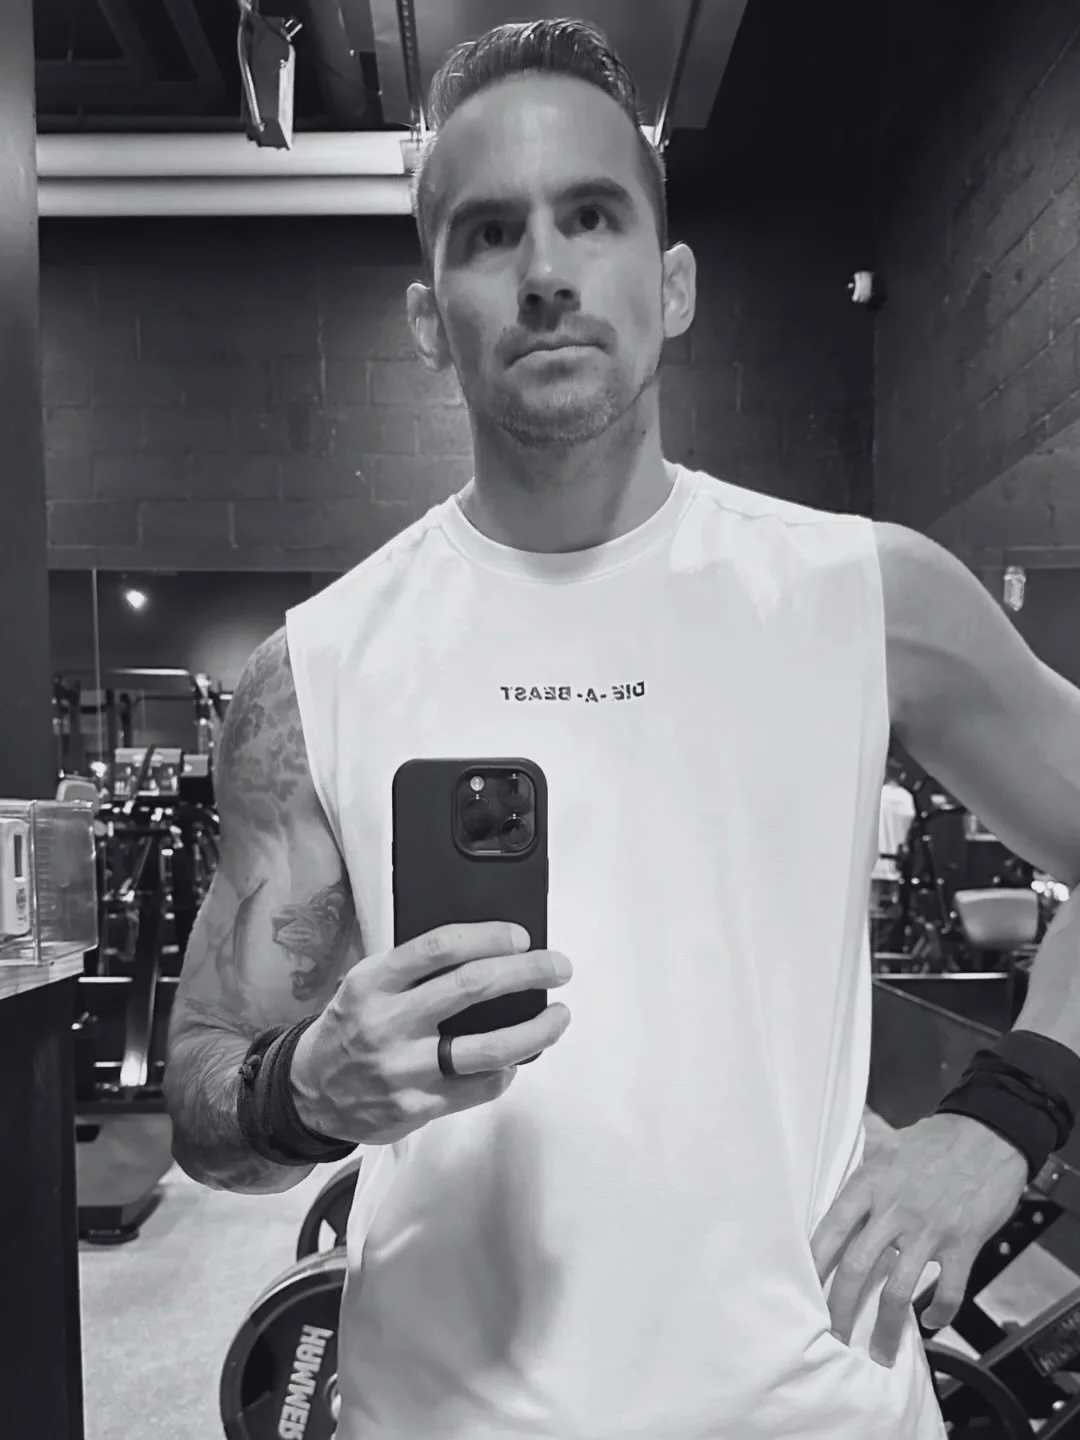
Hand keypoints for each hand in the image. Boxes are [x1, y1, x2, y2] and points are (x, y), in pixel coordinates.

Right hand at [290, 921, 571, 1145]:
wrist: (310, 1092)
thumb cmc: (352, 1027)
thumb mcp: (367, 983)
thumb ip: (414, 969)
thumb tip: (487, 952)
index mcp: (374, 982)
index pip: (439, 947)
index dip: (488, 937)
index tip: (520, 937)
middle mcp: (389, 1022)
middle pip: (473, 987)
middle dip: (528, 972)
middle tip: (558, 967)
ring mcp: (406, 1068)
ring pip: (489, 1048)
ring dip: (536, 1030)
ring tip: (558, 1016)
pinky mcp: (420, 1106)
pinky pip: (481, 1087)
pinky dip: (507, 1070)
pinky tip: (516, 1059)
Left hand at [810, 1113, 1027, 1366]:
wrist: (989, 1134)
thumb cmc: (936, 1138)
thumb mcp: (888, 1140)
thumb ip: (861, 1153)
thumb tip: (833, 1135)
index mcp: (870, 1184)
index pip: (830, 1229)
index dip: (813, 1263)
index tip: (799, 1289)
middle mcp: (894, 1209)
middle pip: (857, 1266)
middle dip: (840, 1306)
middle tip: (833, 1333)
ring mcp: (929, 1229)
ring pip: (899, 1289)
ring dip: (886, 1326)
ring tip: (879, 1351)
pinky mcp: (963, 1243)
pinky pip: (949, 1290)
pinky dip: (940, 1312)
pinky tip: (930, 1321)